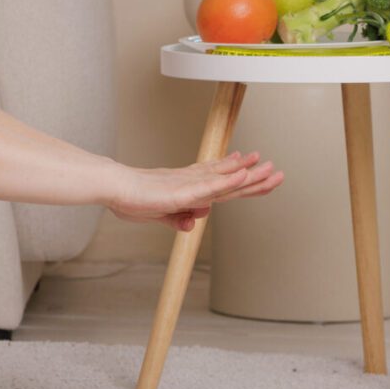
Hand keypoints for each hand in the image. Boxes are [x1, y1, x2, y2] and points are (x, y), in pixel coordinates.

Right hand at [106, 151, 283, 231]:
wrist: (113, 187)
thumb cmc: (129, 198)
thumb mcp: (157, 215)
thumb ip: (176, 219)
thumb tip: (193, 223)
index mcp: (186, 187)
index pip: (219, 183)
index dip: (238, 176)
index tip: (254, 165)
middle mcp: (191, 183)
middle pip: (229, 180)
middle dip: (254, 177)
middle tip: (276, 169)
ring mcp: (188, 186)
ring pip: (224, 180)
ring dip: (248, 174)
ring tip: (268, 166)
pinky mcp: (181, 191)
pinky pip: (209, 186)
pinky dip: (227, 180)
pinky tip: (242, 173)